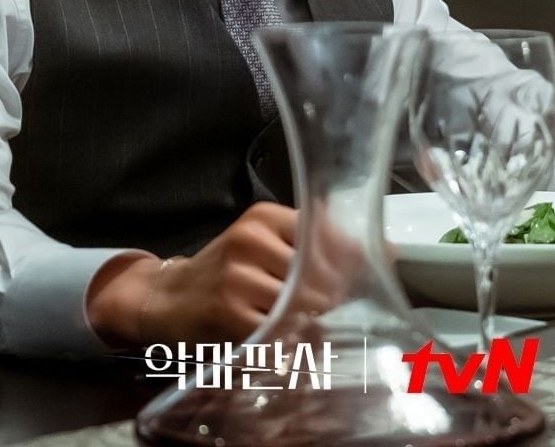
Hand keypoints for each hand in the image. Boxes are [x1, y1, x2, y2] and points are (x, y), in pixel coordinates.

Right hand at [88, 201, 357, 347]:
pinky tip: (289, 337)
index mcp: (264, 216)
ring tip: (312, 323)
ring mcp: (237, 274)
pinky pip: (278, 328)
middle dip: (335, 293)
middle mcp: (251, 238)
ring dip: (315, 318)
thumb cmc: (226, 271)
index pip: (324, 232)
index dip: (350, 258)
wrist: (168, 299)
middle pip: (318, 269)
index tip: (363, 275)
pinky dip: (291, 337)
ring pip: (302, 301)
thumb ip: (310, 242)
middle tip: (337, 307)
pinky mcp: (228, 311)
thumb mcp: (263, 242)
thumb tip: (386, 249)